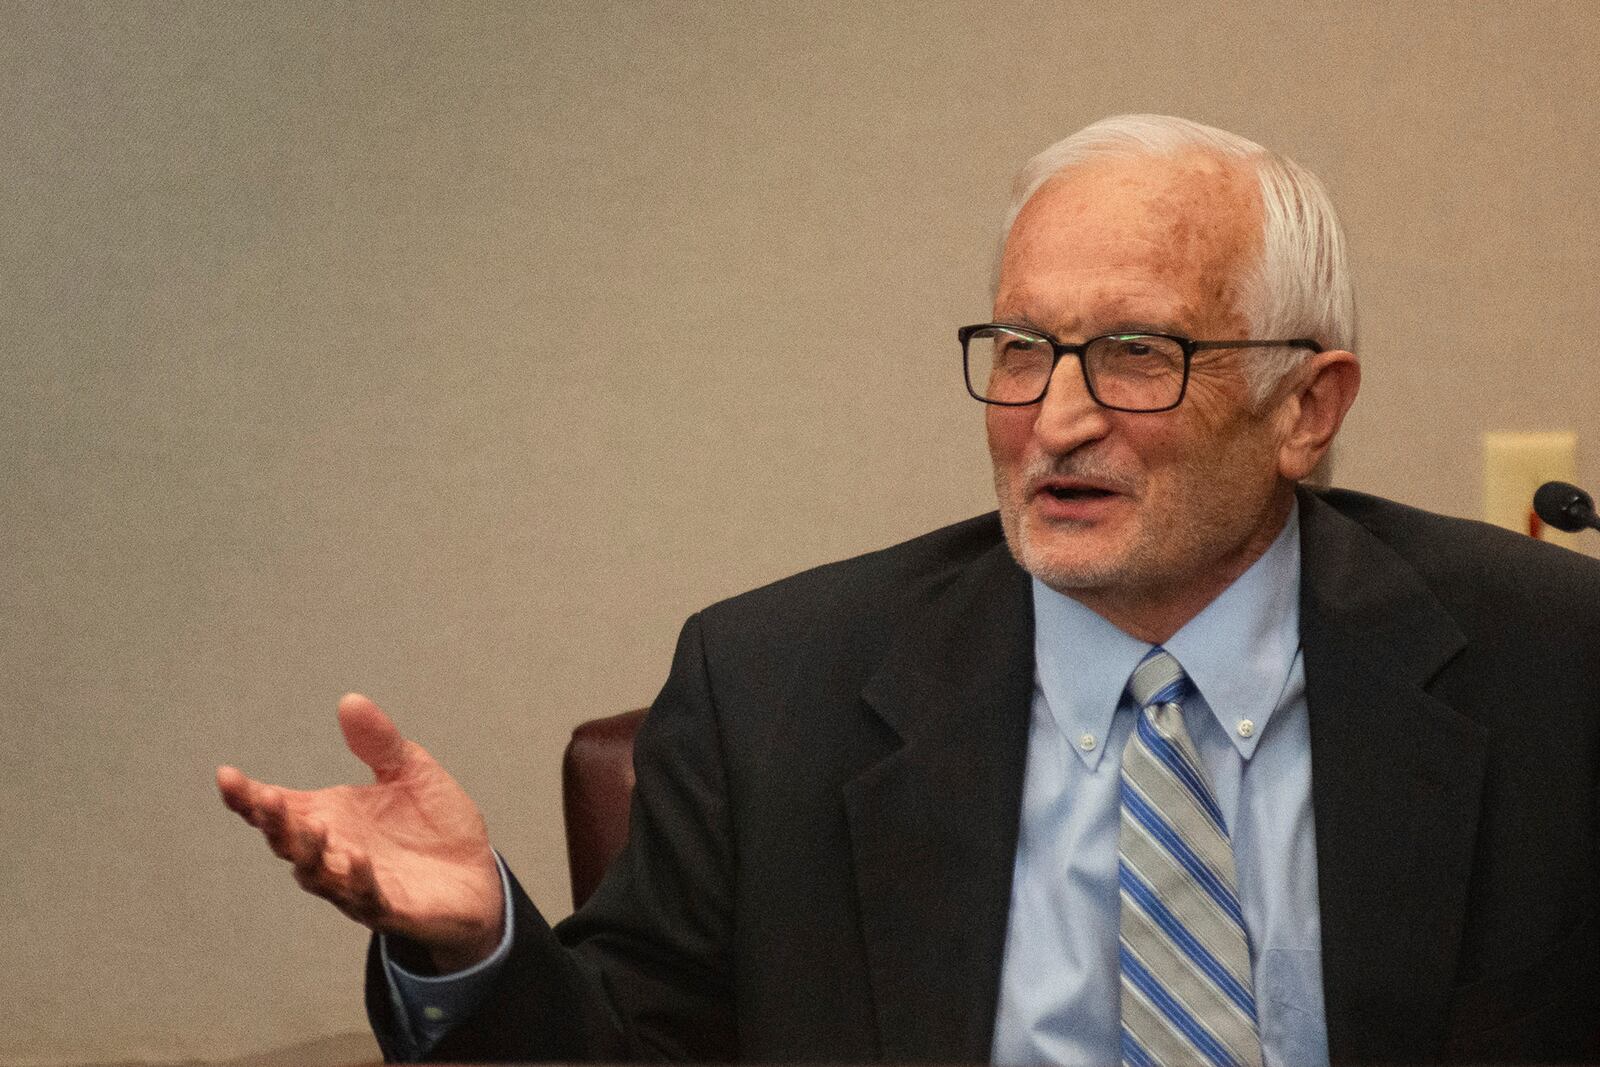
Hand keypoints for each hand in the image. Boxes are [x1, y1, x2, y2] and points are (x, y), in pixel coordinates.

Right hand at [217, 693, 504, 971]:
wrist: (479, 876)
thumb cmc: (434, 827)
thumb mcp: (412, 772)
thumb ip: (380, 742)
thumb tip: (350, 700)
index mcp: (330, 817)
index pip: (279, 808)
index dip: (248, 796)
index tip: (226, 775)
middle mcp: (334, 852)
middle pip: (289, 842)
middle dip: (273, 823)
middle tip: (265, 800)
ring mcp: (357, 884)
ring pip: (318, 875)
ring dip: (311, 853)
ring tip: (313, 827)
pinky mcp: (390, 907)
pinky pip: (365, 897)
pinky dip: (356, 880)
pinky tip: (356, 859)